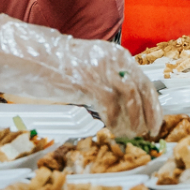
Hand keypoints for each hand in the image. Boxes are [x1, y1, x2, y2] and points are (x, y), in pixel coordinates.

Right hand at [0, 17, 161, 136]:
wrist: (33, 55)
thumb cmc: (58, 64)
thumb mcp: (90, 67)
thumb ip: (108, 80)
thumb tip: (123, 105)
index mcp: (116, 55)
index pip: (144, 81)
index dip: (153, 104)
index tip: (155, 121)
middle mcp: (113, 60)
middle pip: (142, 89)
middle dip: (149, 114)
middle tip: (149, 132)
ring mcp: (102, 70)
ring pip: (131, 97)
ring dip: (134, 120)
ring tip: (132, 134)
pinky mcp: (88, 81)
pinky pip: (110, 105)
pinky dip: (114, 120)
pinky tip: (112, 130)